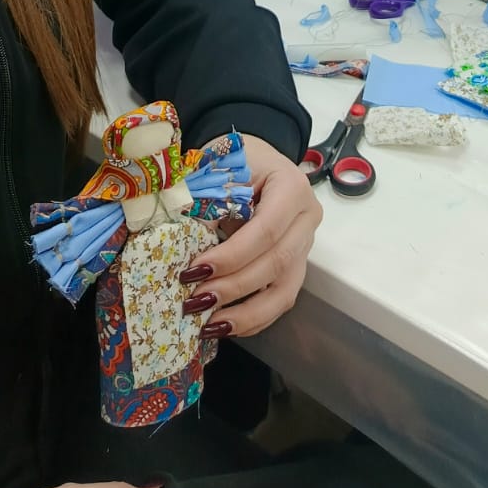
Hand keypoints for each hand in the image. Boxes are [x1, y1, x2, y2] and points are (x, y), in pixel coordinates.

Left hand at [179, 134, 321, 338]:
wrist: (255, 161)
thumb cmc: (235, 161)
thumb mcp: (219, 170)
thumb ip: (206, 203)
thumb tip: (181, 245)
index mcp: (292, 187)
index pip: (266, 230)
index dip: (231, 256)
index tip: (194, 271)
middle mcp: (307, 219)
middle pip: (277, 263)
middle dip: (234, 287)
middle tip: (195, 301)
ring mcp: (305, 245)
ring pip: (285, 291)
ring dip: (245, 314)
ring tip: (209, 327)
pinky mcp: (296, 265)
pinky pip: (280, 299)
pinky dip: (252, 318)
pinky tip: (224, 325)